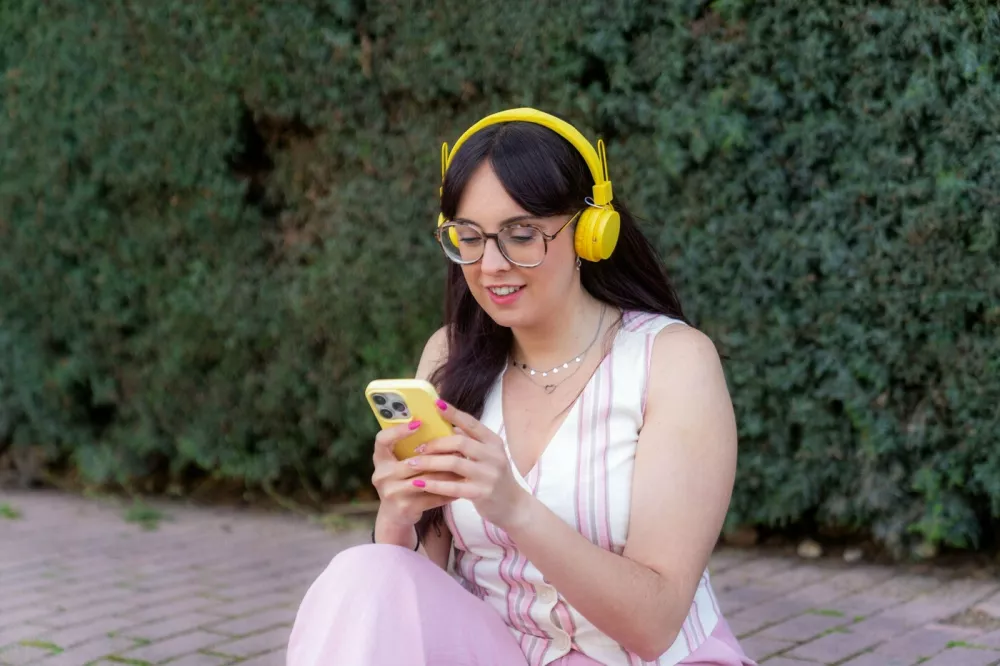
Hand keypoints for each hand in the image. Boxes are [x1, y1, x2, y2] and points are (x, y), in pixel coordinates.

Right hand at [370, 420, 455, 527]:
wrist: (394, 516)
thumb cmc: (402, 482)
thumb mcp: (399, 464)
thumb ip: (412, 448)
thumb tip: (442, 425)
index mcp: (380, 460)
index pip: (382, 440)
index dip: (398, 430)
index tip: (418, 422)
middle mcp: (382, 475)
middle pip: (412, 462)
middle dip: (437, 455)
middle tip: (457, 447)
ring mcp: (392, 493)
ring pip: (426, 479)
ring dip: (447, 473)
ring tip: (464, 465)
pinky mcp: (405, 507)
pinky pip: (432, 496)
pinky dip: (448, 491)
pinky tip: (461, 486)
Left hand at [406, 400, 530, 529]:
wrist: (513, 506)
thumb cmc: (494, 477)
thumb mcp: (488, 455)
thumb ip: (470, 441)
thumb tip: (446, 425)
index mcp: (493, 442)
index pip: (471, 423)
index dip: (453, 413)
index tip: (436, 404)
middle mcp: (493, 456)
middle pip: (460, 442)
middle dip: (435, 443)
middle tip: (417, 447)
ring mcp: (489, 475)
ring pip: (454, 463)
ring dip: (430, 462)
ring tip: (411, 463)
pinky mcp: (482, 494)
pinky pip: (453, 487)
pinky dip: (434, 484)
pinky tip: (420, 484)